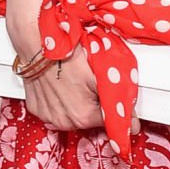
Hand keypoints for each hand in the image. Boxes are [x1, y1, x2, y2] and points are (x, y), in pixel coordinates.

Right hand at [20, 43, 141, 135]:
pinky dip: (59, 100)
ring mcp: (48, 116)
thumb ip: (119, 102)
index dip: (113, 108)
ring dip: (76, 103)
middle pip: (89, 119)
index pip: (108, 122)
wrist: (38, 43)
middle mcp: (64, 122)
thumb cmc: (69, 54)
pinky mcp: (36, 108)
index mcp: (83, 116)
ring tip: (74, 82)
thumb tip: (133, 125)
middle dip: (94, 104)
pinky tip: (60, 85)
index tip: (109, 96)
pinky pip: (53, 109)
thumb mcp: (101, 76)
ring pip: (71, 115)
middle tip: (89, 83)